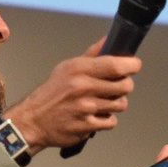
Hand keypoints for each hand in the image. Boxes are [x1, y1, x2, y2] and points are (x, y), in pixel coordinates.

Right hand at [3, 37, 142, 151]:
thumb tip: (108, 40)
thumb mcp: (68, 68)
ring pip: (121, 104)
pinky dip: (106, 120)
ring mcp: (86, 108)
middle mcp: (83, 87)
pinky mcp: (87, 126)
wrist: (33, 120)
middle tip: (116, 87)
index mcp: (79, 69)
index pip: (116, 65)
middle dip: (125, 86)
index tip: (134, 65)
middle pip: (125, 86)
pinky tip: (95, 116)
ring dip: (116, 103)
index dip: (132, 65)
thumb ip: (92, 55)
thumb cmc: (52, 93)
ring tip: (103, 102)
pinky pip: (111, 122)